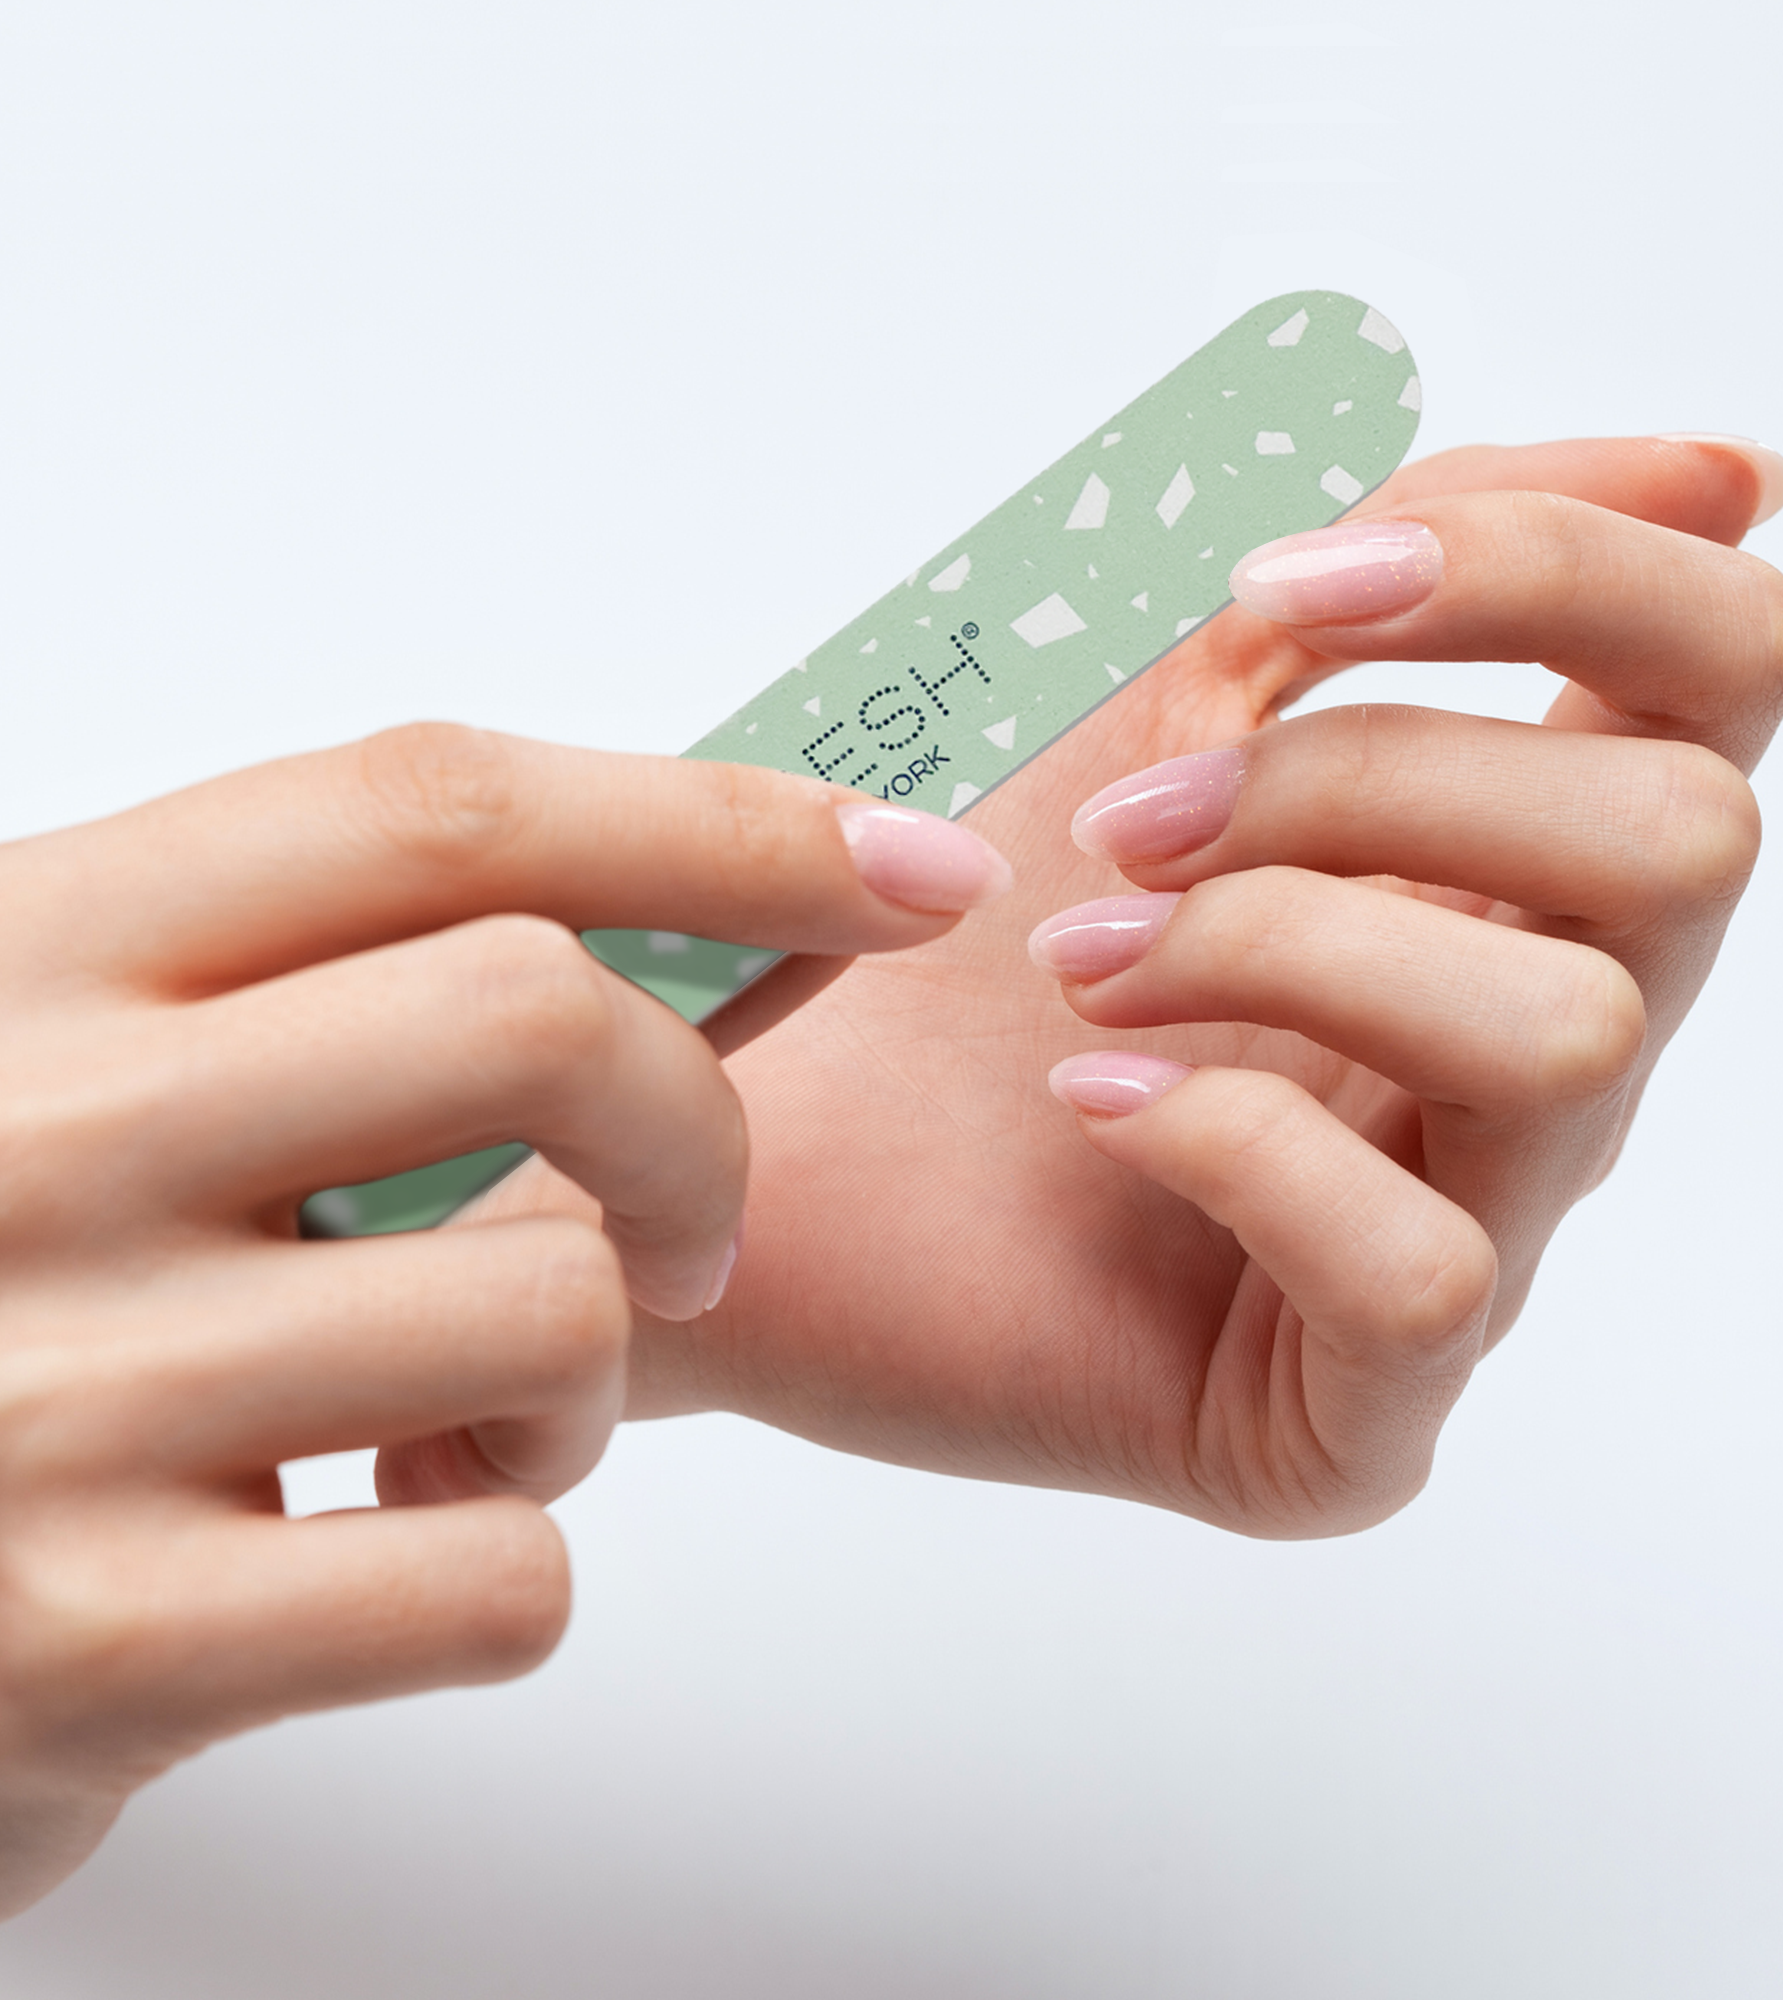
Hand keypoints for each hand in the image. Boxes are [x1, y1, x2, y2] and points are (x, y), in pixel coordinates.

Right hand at [0, 726, 1008, 1915]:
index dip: (720, 822)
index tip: (911, 867)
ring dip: (593, 1390)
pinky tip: (406, 1543)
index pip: (438, 811)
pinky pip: (493, 1575)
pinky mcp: (82, 1644)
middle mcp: (25, 1133)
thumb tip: (696, 923)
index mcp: (32, 951)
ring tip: (481, 1427)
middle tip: (691, 1233)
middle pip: (532, 1017)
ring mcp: (49, 1391)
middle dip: (699, 1127)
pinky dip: (525, 1555)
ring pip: (552, 1315)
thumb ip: (320, 997)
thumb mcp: (91, 1074)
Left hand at [601, 435, 1782, 1532]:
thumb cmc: (945, 906)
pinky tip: (1087, 1101)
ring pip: (1574, 1038)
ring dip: (1285, 946)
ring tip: (1079, 964)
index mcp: (1515, 854)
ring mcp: (1471, 1227)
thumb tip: (1736, 473)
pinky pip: (1425, 1272)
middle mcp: (1537, 1040)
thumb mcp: (1157, 680)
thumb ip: (1398, 557)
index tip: (1287, 586)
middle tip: (1128, 820)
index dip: (1554, 565)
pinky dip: (1236, 1144)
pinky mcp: (1360, 1404)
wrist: (747, 1130)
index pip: (1723, 665)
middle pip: (1684, 840)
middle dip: (1374, 778)